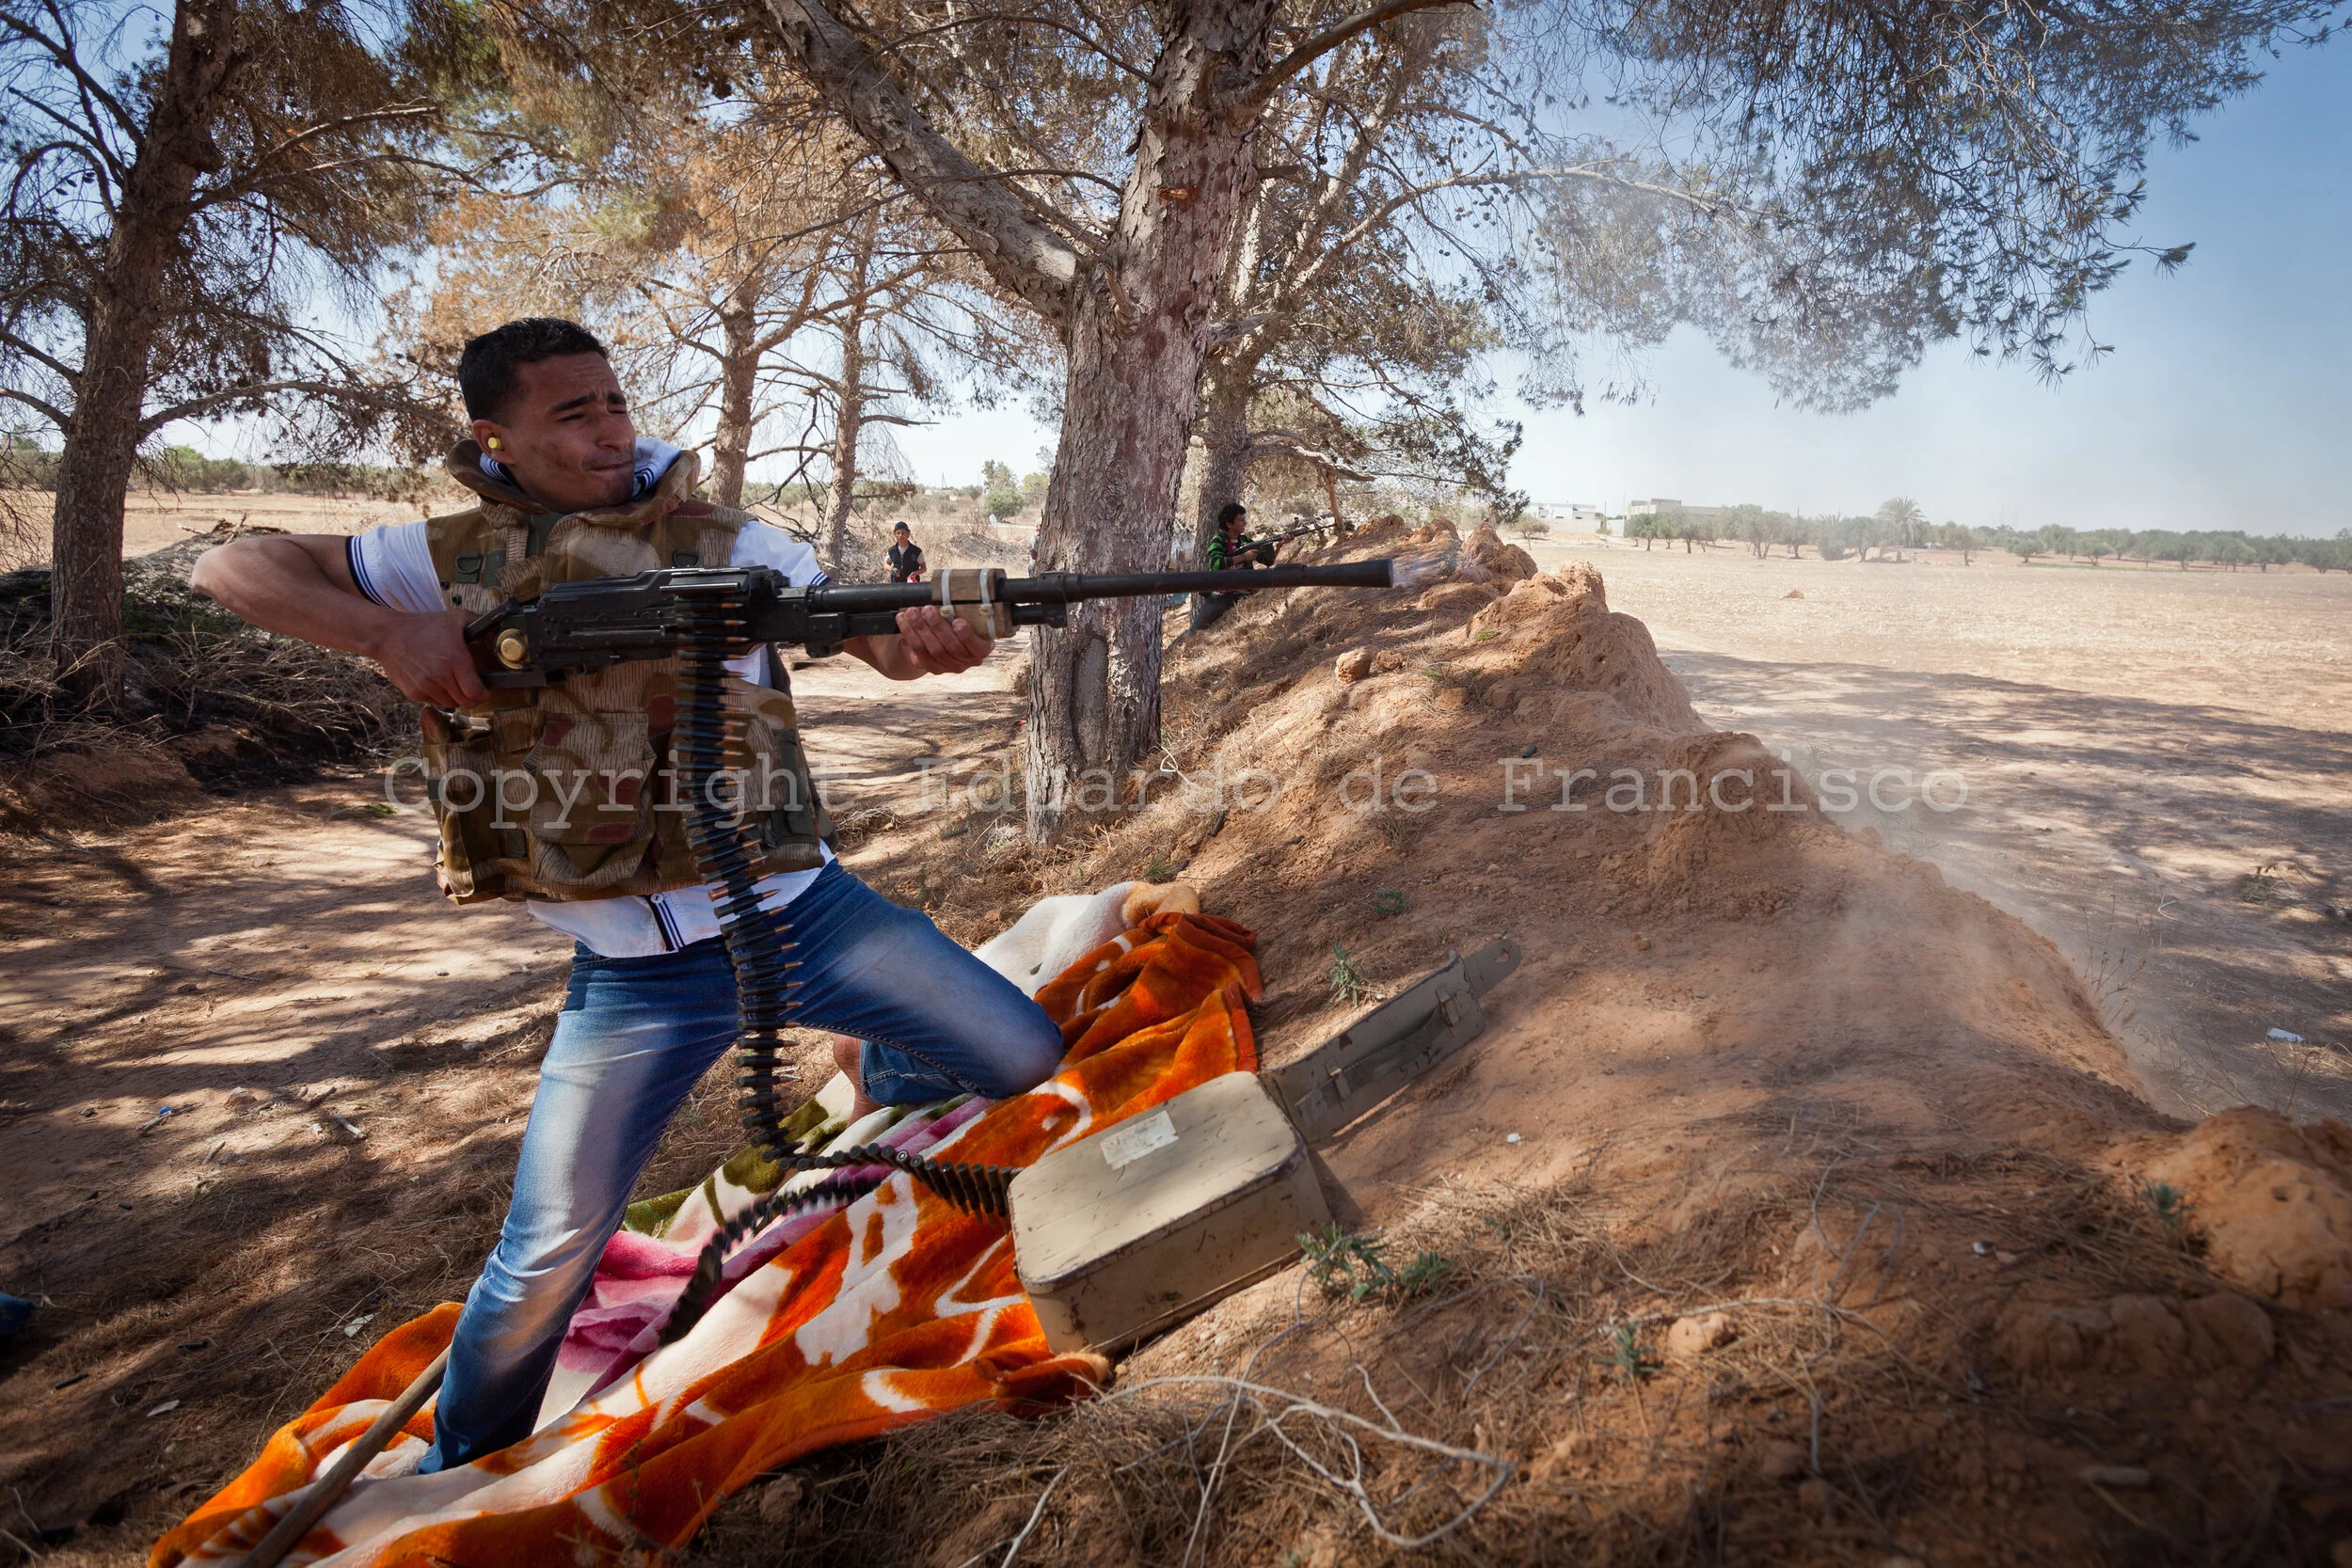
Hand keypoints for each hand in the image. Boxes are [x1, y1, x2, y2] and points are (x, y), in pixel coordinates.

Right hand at [366, 608, 488, 707]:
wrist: (388, 635)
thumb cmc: (423, 626)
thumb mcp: (456, 618)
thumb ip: (480, 624)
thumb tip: (498, 634)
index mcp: (454, 660)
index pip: (476, 693)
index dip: (484, 694)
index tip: (485, 690)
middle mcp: (440, 677)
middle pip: (466, 702)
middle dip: (473, 697)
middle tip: (472, 688)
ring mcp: (426, 687)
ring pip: (451, 704)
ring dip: (455, 696)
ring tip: (452, 681)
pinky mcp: (414, 693)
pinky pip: (434, 702)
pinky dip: (439, 695)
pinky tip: (436, 681)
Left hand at [888, 605, 993, 675]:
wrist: (942, 637)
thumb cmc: (957, 621)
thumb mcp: (964, 615)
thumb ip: (960, 611)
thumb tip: (947, 598)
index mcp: (981, 648)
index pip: (978, 648)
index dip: (967, 636)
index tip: (957, 621)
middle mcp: (967, 661)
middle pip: (952, 648)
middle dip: (937, 627)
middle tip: (927, 609)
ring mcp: (950, 667)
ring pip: (934, 651)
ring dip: (921, 629)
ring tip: (912, 612)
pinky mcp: (933, 668)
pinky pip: (919, 654)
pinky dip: (910, 635)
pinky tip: (904, 622)